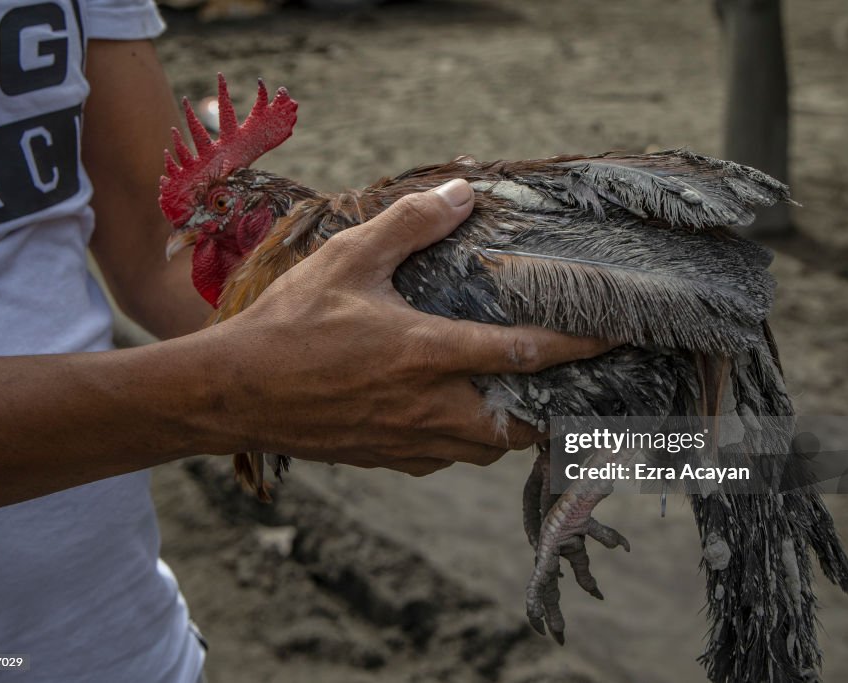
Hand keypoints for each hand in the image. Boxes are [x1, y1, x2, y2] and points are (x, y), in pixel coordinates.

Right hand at [203, 179, 611, 474]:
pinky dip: (461, 440)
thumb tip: (461, 194)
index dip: (579, 345)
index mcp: (427, 354)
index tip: (617, 336)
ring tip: (510, 396)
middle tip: (562, 383)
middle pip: (519, 425)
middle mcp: (428, 407)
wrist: (230, 394)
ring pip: (484, 449)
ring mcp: (407, 441)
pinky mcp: (384, 459)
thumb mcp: (348, 259)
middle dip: (550, 409)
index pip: (525, 354)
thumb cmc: (287, 324)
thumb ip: (409, 225)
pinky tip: (447, 413)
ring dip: (507, 426)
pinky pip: (441, 458)